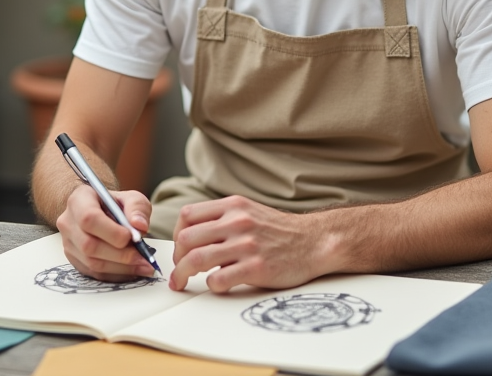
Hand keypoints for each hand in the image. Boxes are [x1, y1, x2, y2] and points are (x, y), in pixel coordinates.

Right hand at [56, 184, 155, 280]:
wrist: (99, 210)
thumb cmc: (114, 203)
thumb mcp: (130, 197)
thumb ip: (137, 208)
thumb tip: (140, 227)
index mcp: (79, 201)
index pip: (89, 218)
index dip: (111, 232)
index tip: (132, 237)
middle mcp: (68, 223)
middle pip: (89, 245)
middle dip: (120, 254)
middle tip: (143, 257)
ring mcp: (68, 243)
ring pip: (91, 262)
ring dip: (121, 268)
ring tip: (144, 266)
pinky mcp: (74, 260)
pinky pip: (94, 273)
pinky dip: (116, 274)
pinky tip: (133, 270)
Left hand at [169, 195, 328, 292]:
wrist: (315, 241)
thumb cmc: (279, 230)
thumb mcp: (249, 211)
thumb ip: (222, 218)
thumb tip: (190, 236)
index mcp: (233, 206)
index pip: (187, 216)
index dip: (177, 235)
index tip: (180, 249)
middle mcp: (238, 222)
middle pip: (187, 239)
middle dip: (177, 258)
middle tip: (179, 270)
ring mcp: (247, 245)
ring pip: (197, 259)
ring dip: (183, 275)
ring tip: (182, 283)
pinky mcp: (256, 268)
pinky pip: (218, 279)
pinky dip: (211, 285)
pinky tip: (218, 284)